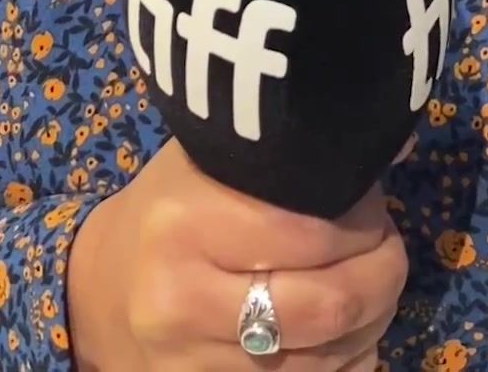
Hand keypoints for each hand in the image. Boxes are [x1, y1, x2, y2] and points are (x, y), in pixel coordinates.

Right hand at [65, 134, 407, 370]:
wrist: (96, 292)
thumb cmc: (167, 211)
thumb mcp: (211, 164)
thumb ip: (286, 159)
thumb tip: (391, 138)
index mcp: (184, 223)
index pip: (311, 231)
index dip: (364, 220)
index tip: (372, 206)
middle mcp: (183, 300)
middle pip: (328, 305)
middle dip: (381, 275)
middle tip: (386, 249)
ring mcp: (192, 365)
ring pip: (326, 361)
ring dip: (370, 323)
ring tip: (373, 286)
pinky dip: (347, 363)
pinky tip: (350, 336)